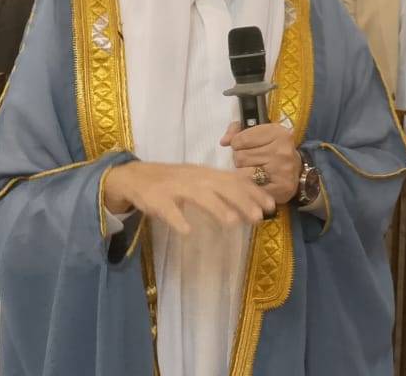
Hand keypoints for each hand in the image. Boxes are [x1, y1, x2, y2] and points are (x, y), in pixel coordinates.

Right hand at [103, 162, 273, 234]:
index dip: (254, 192)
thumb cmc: (173, 181)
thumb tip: (252, 193)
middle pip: (221, 186)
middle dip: (241, 201)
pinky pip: (168, 210)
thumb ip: (223, 184)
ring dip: (216, 208)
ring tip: (232, 222)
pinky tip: (187, 231)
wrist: (135, 177)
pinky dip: (178, 219)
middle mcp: (194, 178)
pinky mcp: (157, 200)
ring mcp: (175, 188)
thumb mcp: (200, 178)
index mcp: (206, 174)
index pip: (235, 180)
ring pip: (198, 196)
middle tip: (258, 218)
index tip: (271, 206)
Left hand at [221, 122, 300, 204]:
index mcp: (277, 132)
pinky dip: (250, 187)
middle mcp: (281, 150)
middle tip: (248, 160)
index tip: (241, 146)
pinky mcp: (281, 188)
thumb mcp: (259, 132)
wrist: (296, 171)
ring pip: (243, 173)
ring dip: (243, 173)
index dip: (236, 144)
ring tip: (253, 170)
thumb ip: (237, 131)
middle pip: (240, 157)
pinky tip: (256, 182)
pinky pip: (252, 189)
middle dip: (239, 159)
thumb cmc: (273, 149)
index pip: (241, 139)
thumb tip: (224, 141)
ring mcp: (282, 170)